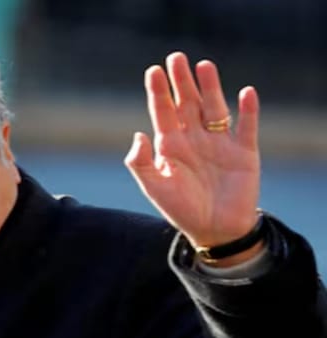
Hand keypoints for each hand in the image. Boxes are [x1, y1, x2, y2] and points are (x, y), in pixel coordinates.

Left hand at [125, 52, 260, 253]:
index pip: (163, 112)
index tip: (153, 71)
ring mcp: (220, 144)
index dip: (158, 92)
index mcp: (171, 146)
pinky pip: (247, 127)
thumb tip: (138, 134)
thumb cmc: (181, 210)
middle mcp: (195, 139)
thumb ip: (142, 163)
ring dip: (211, 88)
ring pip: (215, 109)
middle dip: (182, 82)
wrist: (215, 231)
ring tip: (204, 66)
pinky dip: (248, 111)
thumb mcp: (155, 188)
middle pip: (187, 104)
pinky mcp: (244, 153)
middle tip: (177, 57)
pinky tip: (245, 92)